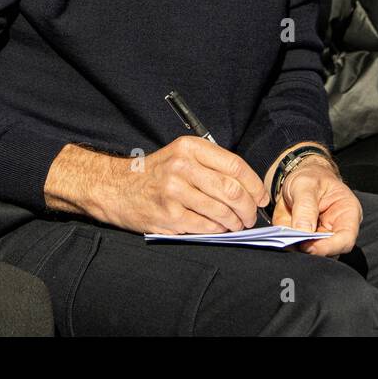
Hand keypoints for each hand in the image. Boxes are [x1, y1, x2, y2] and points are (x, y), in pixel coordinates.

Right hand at [53, 137, 268, 234]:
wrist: (115, 187)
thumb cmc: (155, 173)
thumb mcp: (181, 155)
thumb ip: (211, 165)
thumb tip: (249, 188)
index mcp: (190, 148)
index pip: (235, 166)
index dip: (254, 184)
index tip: (261, 196)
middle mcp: (182, 167)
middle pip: (231, 190)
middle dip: (248, 207)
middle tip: (252, 216)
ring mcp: (174, 192)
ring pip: (220, 211)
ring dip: (235, 222)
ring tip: (238, 224)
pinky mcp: (167, 215)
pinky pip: (204, 226)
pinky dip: (218, 230)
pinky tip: (220, 229)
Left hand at [273, 158, 361, 256]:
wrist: (300, 178)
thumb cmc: (310, 177)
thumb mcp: (305, 184)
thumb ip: (305, 206)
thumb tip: (303, 232)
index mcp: (347, 213)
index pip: (345, 239)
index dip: (328, 247)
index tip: (307, 246)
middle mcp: (337, 230)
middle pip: (329, 252)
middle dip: (310, 251)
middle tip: (290, 243)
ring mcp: (321, 239)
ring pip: (312, 256)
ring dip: (296, 250)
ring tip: (283, 239)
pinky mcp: (306, 243)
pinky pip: (297, 251)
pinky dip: (287, 247)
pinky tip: (279, 239)